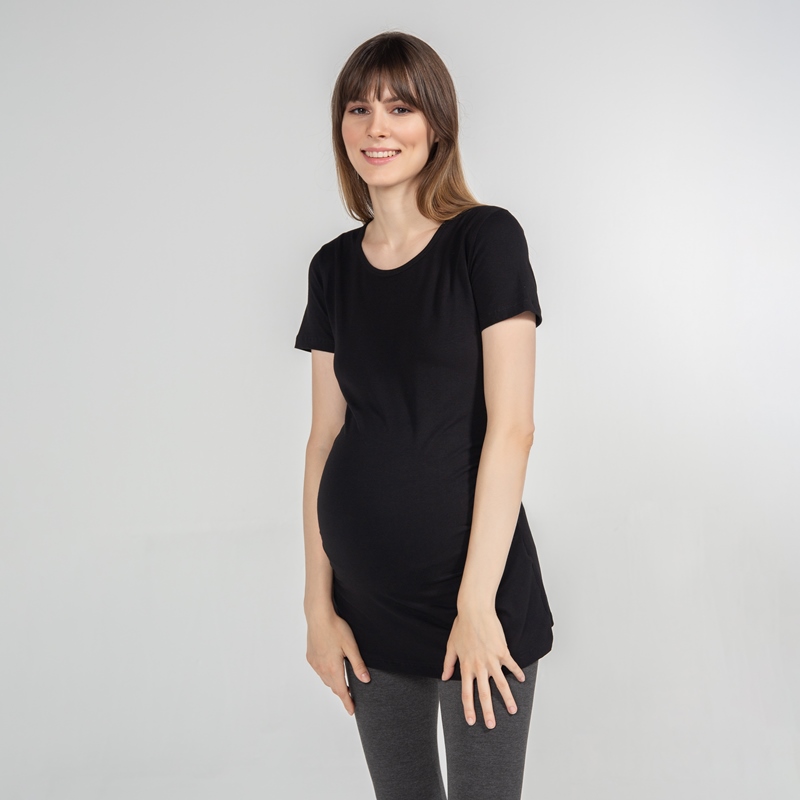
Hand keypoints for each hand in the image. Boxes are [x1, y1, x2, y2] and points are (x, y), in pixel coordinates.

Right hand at [306, 608, 370, 715]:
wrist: (319, 616)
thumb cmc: (336, 628)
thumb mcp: (351, 646)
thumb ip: (358, 665)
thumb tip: (365, 680)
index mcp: (333, 668)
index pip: (341, 691)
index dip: (347, 702)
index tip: (352, 711)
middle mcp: (322, 668)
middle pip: (333, 687)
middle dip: (342, 692)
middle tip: (351, 696)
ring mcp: (315, 663)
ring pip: (326, 679)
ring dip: (334, 683)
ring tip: (343, 683)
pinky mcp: (310, 657)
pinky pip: (319, 671)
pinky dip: (326, 674)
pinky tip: (331, 668)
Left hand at [441, 607, 524, 728]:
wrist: (475, 611)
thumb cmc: (462, 626)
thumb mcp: (451, 646)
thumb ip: (448, 663)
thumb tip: (444, 677)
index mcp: (466, 666)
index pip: (467, 693)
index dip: (469, 708)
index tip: (472, 721)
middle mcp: (479, 666)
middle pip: (484, 694)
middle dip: (488, 711)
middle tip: (491, 725)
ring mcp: (492, 660)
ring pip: (501, 684)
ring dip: (507, 698)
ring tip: (512, 710)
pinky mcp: (502, 651)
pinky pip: (511, 665)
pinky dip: (517, 673)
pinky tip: (522, 680)